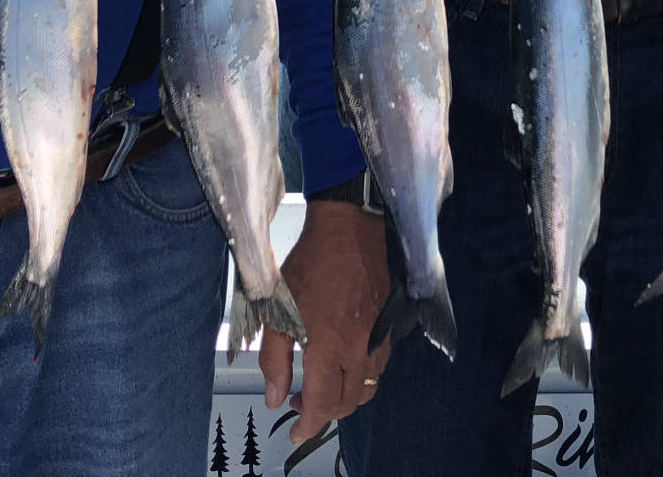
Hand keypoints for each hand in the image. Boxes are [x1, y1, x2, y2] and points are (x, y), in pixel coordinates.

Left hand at [258, 199, 391, 444]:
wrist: (349, 230)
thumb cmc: (310, 264)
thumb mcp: (277, 312)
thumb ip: (274, 360)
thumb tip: (275, 396)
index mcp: (328, 347)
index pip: (322, 406)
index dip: (308, 426)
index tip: (296, 432)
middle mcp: (357, 349)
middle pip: (348, 404)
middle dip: (323, 412)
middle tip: (300, 401)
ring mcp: (377, 338)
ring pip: (367, 387)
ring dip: (344, 396)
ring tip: (321, 382)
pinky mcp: (388, 326)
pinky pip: (378, 365)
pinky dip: (360, 375)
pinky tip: (342, 360)